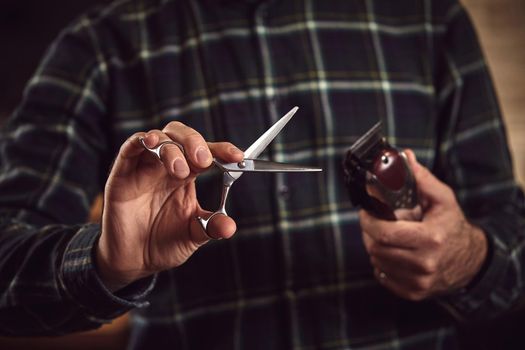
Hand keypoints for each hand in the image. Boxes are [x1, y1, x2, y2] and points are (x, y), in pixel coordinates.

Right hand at [96, 122, 243, 290]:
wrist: (132, 262)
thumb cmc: (162, 244)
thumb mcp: (192, 235)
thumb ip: (210, 227)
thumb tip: (230, 226)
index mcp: (187, 176)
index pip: (207, 153)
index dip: (222, 150)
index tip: (237, 156)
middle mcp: (167, 167)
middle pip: (182, 136)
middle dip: (195, 142)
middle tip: (203, 160)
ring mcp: (145, 168)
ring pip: (159, 138)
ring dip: (172, 148)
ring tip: (180, 170)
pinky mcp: (122, 174)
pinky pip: (130, 148)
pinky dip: (141, 141)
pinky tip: (152, 143)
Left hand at [360, 150, 487, 300]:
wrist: (471, 261)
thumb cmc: (453, 226)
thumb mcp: (443, 199)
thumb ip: (422, 178)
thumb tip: (404, 157)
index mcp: (430, 239)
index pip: (384, 233)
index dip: (368, 220)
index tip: (366, 210)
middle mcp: (424, 264)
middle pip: (376, 248)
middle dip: (369, 232)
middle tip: (374, 221)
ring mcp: (418, 281)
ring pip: (377, 261)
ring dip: (375, 246)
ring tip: (387, 235)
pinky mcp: (413, 292)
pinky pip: (382, 275)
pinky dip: (382, 262)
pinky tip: (394, 252)